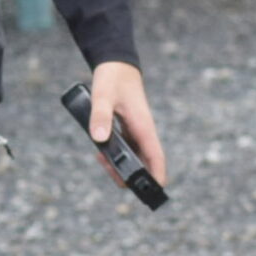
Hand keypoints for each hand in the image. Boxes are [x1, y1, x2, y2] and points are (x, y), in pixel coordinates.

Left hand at [86, 60, 166, 187]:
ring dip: (120, 165)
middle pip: (145, 163)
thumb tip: (99, 140)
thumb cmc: (113, 79)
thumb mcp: (102, 96)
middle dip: (130, 175)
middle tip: (108, 169)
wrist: (116, 65)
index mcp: (143, 127)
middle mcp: (143, 132)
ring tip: (100, 159)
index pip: (156, 157)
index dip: (156, 176)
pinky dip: (115, 155)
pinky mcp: (129, 130)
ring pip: (135, 157)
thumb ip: (100, 116)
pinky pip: (126, 149)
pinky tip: (100, 151)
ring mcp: (137, 132)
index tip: (153, 191)